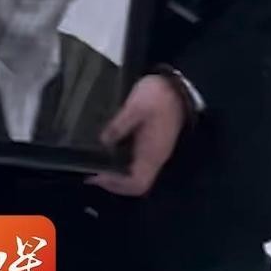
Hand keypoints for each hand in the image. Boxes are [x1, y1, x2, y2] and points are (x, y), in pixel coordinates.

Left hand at [89, 73, 185, 196]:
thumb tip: (102, 143)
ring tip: (96, 163)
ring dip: (117, 174)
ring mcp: (154, 151)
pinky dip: (121, 163)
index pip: (137, 183)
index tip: (96, 175)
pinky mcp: (152, 143)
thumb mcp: (135, 107)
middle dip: (113, 183)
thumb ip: (119, 126)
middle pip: (135, 184)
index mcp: (152, 153)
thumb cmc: (158, 96)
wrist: (178, 85)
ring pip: (135, 174)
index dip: (116, 185)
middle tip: (92, 172)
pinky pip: (136, 162)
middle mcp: (155, 158)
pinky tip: (108, 151)